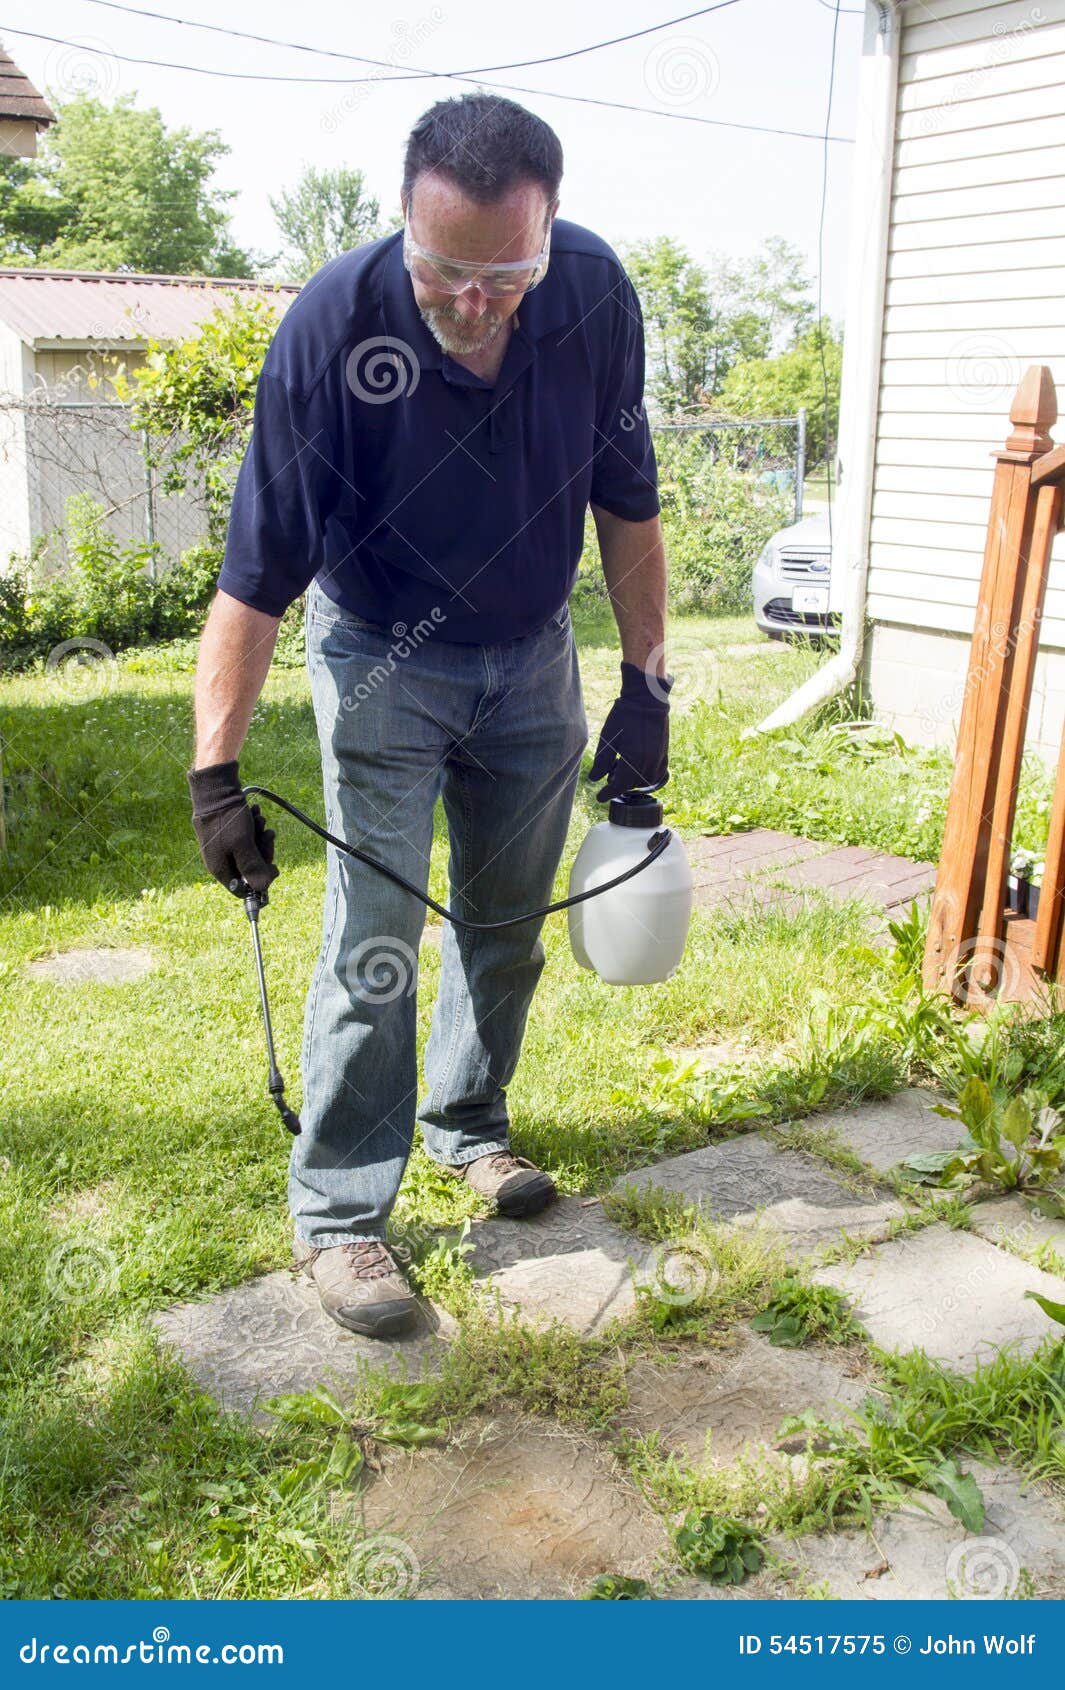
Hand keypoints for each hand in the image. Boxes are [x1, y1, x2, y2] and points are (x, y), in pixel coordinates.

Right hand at [187, 760, 277, 893]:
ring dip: (260, 836)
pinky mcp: (228, 834)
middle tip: (268, 835)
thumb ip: (252, 867)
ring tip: (260, 819)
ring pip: (251, 851)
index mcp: (221, 869)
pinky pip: (247, 837)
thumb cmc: (227, 818)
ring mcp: (224, 847)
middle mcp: (221, 861)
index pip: (244, 889)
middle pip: (251, 869)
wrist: (215, 788)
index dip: (261, 882)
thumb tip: (262, 887)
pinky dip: (254, 827)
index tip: (274, 868)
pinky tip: (256, 814)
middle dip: (264, 852)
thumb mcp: (243, 845)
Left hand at [587, 660, 671, 801]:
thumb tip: (595, 779)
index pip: (619, 786)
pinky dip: (645, 776)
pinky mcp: (664, 754)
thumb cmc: (624, 717)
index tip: (600, 797)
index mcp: (633, 761)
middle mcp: (649, 763)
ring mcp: (659, 759)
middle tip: (608, 778)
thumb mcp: (608, 738)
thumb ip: (601, 761)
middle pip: (631, 785)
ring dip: (631, 781)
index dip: (608, 793)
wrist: (647, 700)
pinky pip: (656, 774)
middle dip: (619, 785)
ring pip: (644, 781)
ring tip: (620, 770)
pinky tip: (636, 769)